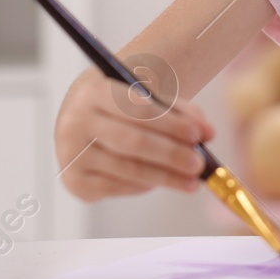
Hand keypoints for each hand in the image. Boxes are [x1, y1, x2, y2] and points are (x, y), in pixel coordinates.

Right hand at [55, 70, 214, 199]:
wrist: (86, 119)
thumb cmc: (124, 108)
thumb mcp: (148, 99)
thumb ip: (180, 112)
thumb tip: (209, 133)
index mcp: (94, 92)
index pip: (136, 108)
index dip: (169, 123)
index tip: (198, 135)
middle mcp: (75, 122)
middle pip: (131, 142)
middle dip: (170, 154)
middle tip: (199, 164)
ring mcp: (70, 154)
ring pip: (127, 169)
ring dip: (164, 177)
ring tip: (192, 181)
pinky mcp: (74, 182)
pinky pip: (118, 187)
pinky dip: (144, 186)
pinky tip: (161, 181)